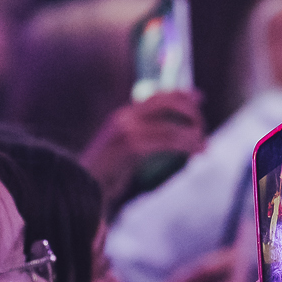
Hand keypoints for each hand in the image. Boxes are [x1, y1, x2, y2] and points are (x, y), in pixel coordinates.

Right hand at [79, 90, 205, 200]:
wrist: (78, 188)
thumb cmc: (104, 175)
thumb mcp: (124, 150)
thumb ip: (143, 139)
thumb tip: (170, 136)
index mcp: (123, 115)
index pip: (157, 95)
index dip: (181, 93)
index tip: (199, 97)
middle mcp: (124, 117)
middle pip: (165, 101)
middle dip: (189, 110)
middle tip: (202, 127)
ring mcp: (126, 130)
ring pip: (170, 126)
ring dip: (192, 134)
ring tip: (204, 146)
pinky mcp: (130, 146)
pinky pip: (166, 142)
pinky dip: (186, 145)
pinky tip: (197, 152)